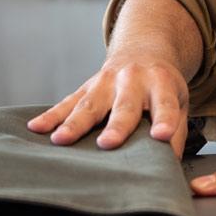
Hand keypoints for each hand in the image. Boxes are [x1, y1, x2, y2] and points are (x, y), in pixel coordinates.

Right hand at [27, 51, 189, 156]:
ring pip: (89, 104)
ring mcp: (105, 83)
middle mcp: (132, 80)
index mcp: (161, 84)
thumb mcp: (179, 102)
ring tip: (61, 140)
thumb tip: (169, 163)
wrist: (142, 52)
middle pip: (124, 106)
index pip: (165, 105)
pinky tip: (37, 127)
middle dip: (115, 125)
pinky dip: (51, 116)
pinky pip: (67, 102)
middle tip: (108, 143)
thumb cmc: (162, 86)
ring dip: (74, 123)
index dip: (165, 120)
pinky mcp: (86, 87)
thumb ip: (176, 130)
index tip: (162, 136)